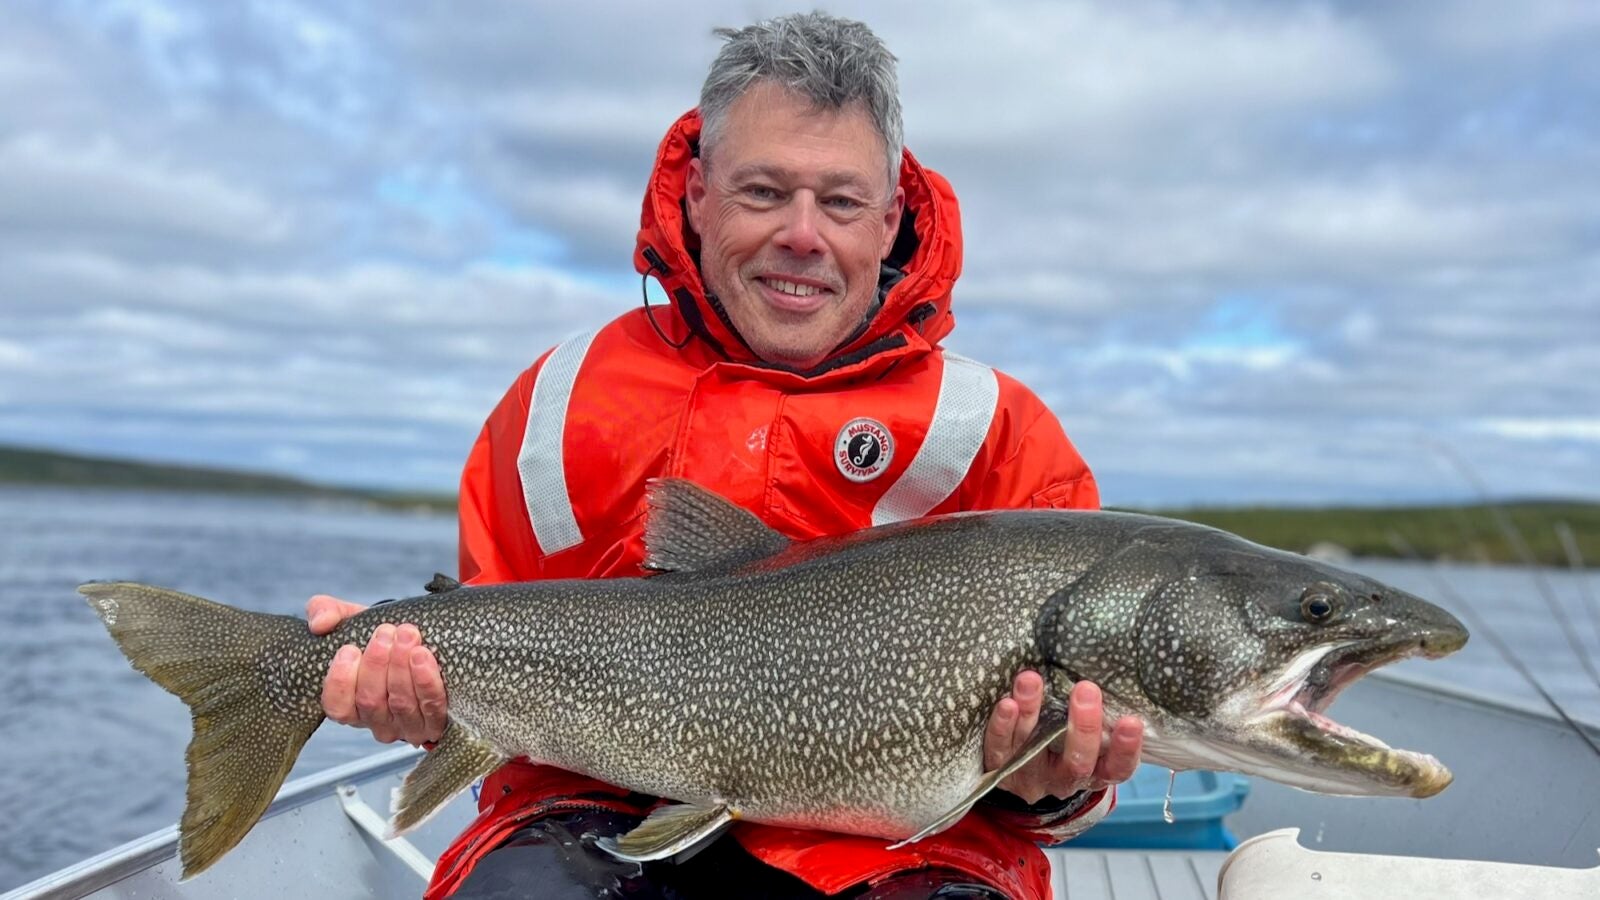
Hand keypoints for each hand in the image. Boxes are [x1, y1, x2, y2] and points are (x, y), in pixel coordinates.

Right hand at [308, 594, 447, 745]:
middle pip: (370, 701)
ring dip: (402, 668)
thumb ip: (325, 613)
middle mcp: (375, 720)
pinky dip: (426, 681)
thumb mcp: (350, 620)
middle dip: (377, 664)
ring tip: (407, 635)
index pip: (337, 706)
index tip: (349, 648)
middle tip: (386, 632)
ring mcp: (405, 725)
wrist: (422, 636)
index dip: (340, 681)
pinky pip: (430, 706)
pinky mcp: (435, 722)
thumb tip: (319, 623)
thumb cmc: (379, 635)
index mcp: (350, 704)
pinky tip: (423, 655)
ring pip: (400, 703)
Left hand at [983, 671, 1142, 803]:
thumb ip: (1098, 718)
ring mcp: (1030, 777)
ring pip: (1032, 750)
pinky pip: (999, 749)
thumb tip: (1109, 672)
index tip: (1132, 721)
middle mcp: (1063, 780)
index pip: (1117, 769)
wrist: (1022, 777)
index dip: (1125, 749)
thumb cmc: (1064, 744)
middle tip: (1086, 689)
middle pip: (1077, 762)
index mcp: (1094, 774)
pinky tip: (1007, 703)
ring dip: (1031, 713)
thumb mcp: (1087, 739)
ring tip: (1031, 679)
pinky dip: (1002, 726)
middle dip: (1082, 727)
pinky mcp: (1000, 769)